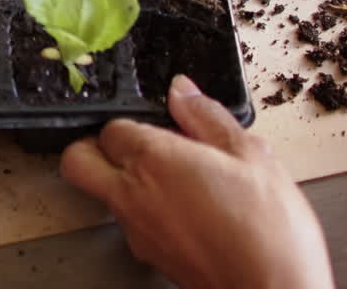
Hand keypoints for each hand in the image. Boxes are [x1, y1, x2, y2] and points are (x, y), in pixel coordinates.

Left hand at [61, 76, 333, 288]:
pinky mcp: (147, 255)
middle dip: (96, 148)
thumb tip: (182, 90)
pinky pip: (130, 222)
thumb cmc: (268, 231)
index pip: (112, 126)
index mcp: (153, 159)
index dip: (137, 121)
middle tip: (138, 146)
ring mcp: (135, 229)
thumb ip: (207, 117)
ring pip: (103, 192)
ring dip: (125, 180)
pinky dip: (146, 210)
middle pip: (78, 160)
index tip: (167, 125)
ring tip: (178, 180)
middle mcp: (132, 194)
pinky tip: (189, 210)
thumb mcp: (251, 156)